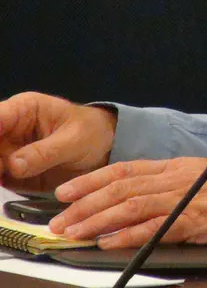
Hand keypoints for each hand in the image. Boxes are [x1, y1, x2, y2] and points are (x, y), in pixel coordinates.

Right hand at [0, 92, 116, 190]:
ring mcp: (6, 152)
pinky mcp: (10, 174)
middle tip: (2, 172)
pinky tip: (4, 189)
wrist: (104, 149)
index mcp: (23, 109)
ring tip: (4, 181)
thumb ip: (46, 152)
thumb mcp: (75, 139)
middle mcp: (8, 130)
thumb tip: (14, 166)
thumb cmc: (91, 132)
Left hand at [49, 158, 206, 247]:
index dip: (91, 180)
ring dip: (98, 219)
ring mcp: (188, 197)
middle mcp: (179, 177)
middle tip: (60, 219)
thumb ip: (175, 184)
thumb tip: (143, 198)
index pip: (125, 169)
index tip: (66, 191)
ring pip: (132, 205)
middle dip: (85, 203)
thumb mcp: (206, 175)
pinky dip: (129, 234)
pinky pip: (156, 226)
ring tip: (74, 230)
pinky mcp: (198, 218)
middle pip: (121, 187)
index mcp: (178, 166)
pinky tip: (110, 241)